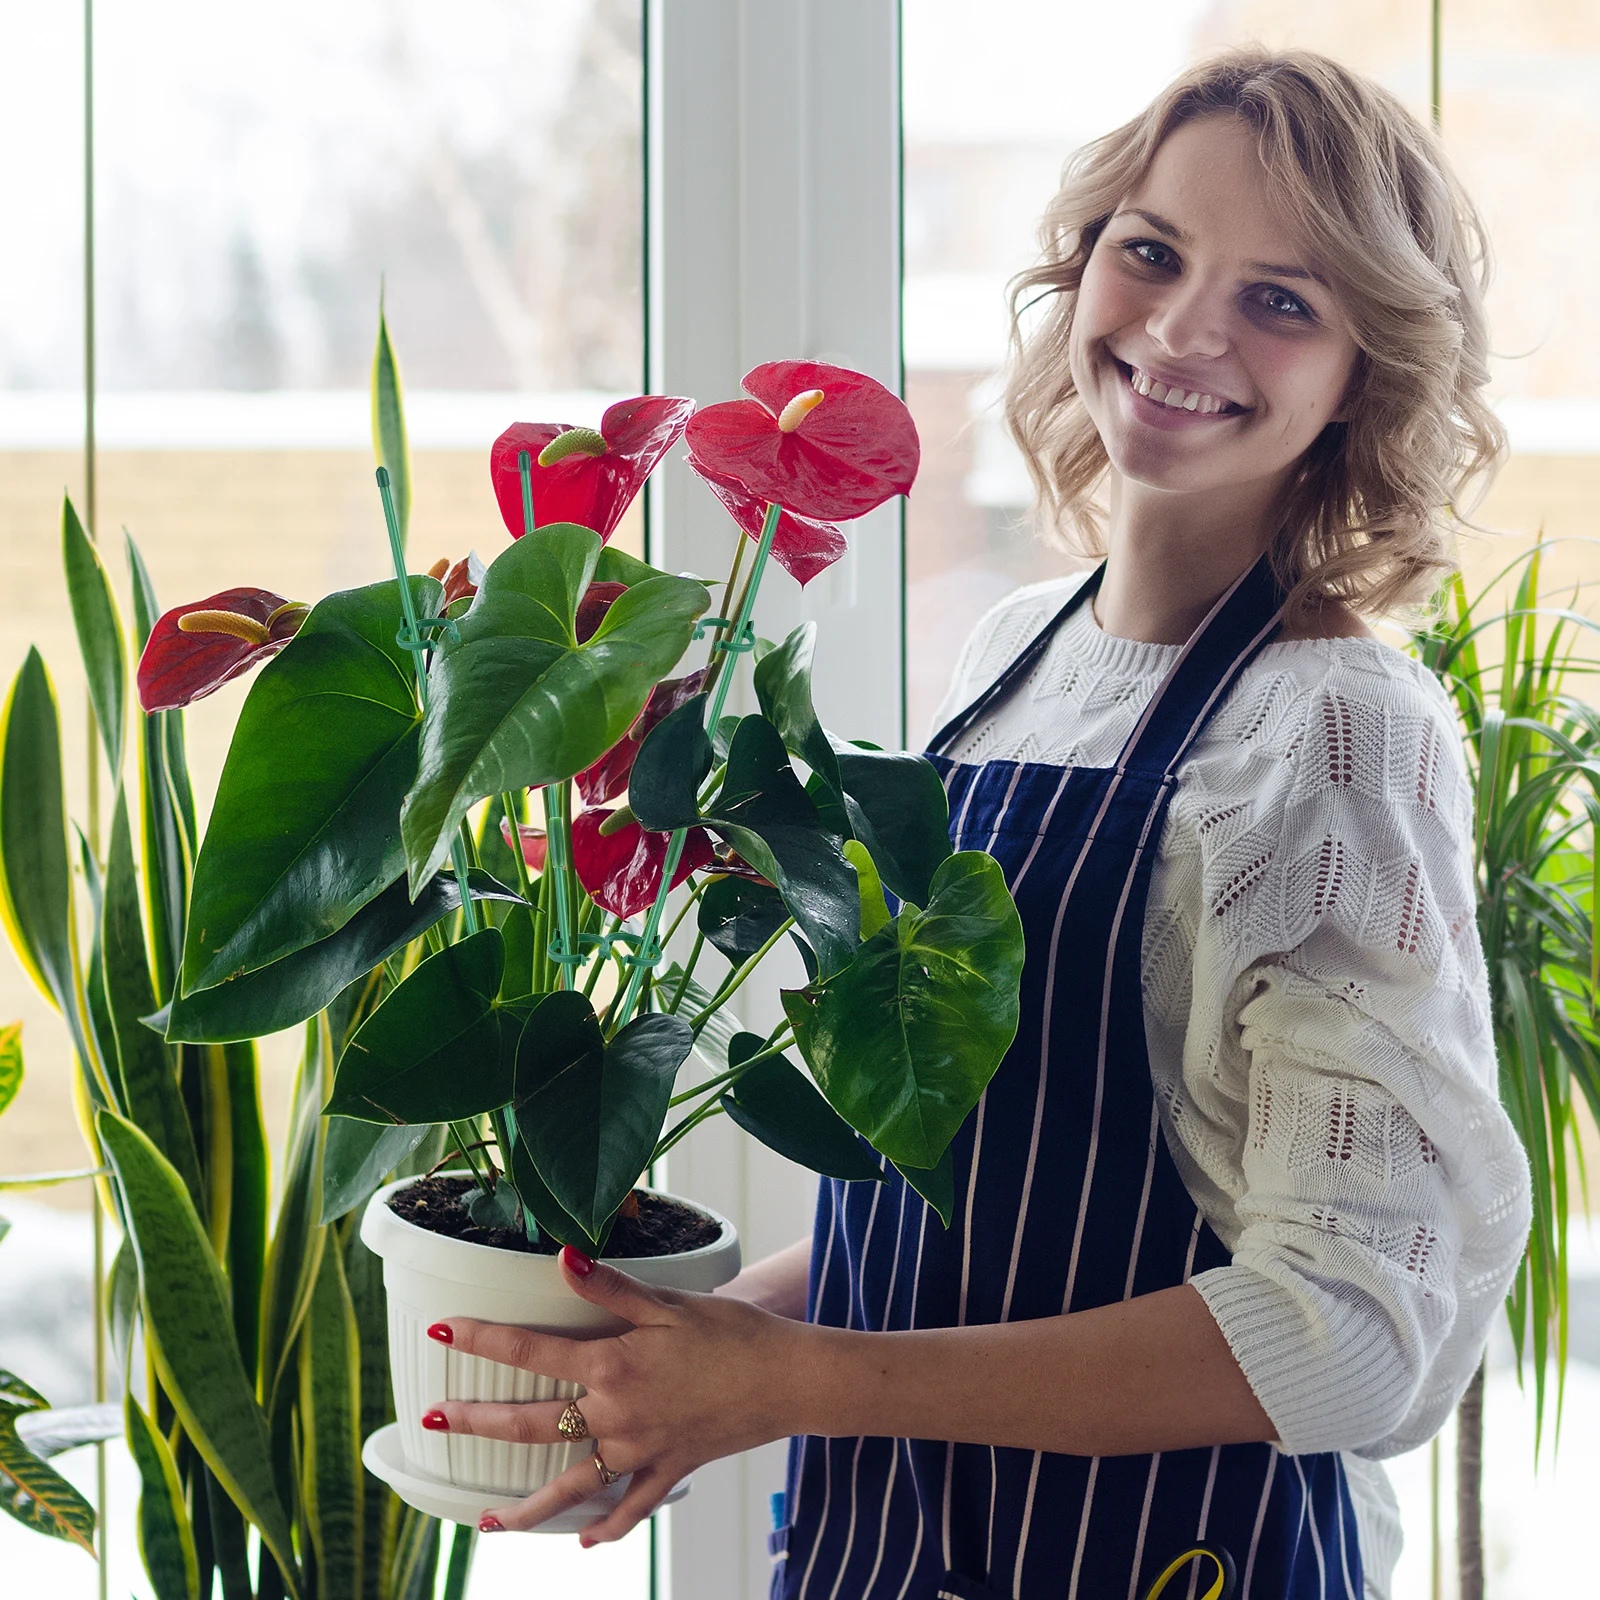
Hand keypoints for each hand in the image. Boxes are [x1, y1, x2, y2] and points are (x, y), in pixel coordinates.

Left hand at [423, 1244, 807, 1543]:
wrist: (790, 1381)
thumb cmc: (732, 1333)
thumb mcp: (670, 1302)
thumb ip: (612, 1286)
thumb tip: (562, 1256)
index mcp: (612, 1365)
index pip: (530, 1351)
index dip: (481, 1339)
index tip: (440, 1331)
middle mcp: (615, 1415)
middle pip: (532, 1424)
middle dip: (477, 1422)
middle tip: (432, 1421)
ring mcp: (640, 1451)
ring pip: (570, 1486)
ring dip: (525, 1510)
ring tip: (484, 1524)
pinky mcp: (668, 1470)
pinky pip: (628, 1510)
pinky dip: (604, 1529)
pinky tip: (583, 1542)